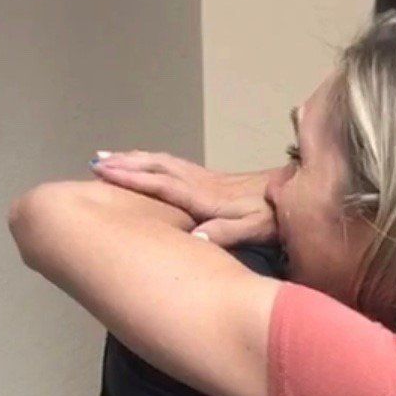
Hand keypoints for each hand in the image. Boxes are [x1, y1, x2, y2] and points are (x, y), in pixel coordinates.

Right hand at [90, 150, 279, 245]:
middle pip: (158, 168)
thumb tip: (196, 238)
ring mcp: (208, 179)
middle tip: (96, 163)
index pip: (163, 185)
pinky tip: (147, 164)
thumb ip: (227, 232)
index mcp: (206, 196)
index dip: (133, 179)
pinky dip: (154, 162)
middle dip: (126, 164)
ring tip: (110, 157)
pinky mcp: (216, 180)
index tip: (105, 173)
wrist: (299, 191)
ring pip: (164, 163)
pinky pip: (175, 166)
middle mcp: (203, 183)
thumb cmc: (277, 215)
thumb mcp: (255, 228)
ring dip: (136, 159)